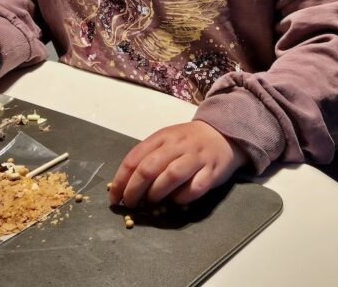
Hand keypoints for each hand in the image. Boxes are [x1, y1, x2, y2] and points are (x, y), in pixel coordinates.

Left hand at [109, 120, 248, 207]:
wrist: (223, 133)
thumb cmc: (188, 142)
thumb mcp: (166, 141)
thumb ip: (148, 158)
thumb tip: (125, 186)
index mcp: (162, 137)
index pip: (134, 159)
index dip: (121, 181)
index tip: (114, 197)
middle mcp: (177, 146)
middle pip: (149, 168)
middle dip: (134, 190)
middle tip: (130, 204)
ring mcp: (196, 158)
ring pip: (171, 176)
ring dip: (156, 193)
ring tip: (152, 201)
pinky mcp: (212, 171)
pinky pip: (194, 188)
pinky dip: (182, 197)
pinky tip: (177, 199)